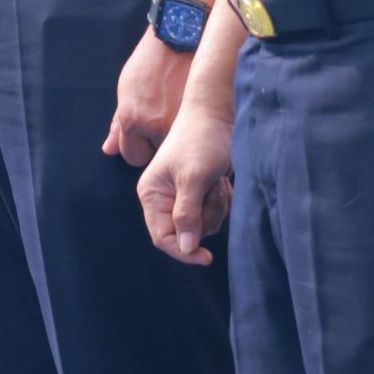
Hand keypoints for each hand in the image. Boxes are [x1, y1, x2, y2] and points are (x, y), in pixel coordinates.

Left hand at [103, 29, 193, 169]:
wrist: (179, 39)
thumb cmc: (149, 62)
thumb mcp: (126, 90)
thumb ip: (118, 124)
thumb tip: (108, 150)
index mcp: (131, 119)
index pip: (133, 157)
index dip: (139, 147)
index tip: (146, 135)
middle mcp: (155, 126)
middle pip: (156, 156)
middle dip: (158, 144)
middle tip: (164, 120)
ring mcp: (179, 123)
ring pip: (176, 149)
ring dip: (177, 138)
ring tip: (178, 113)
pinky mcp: (199, 116)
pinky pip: (193, 138)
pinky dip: (193, 130)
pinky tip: (192, 112)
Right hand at [137, 103, 233, 264]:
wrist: (216, 117)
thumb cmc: (200, 142)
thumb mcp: (193, 178)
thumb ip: (187, 214)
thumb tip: (186, 247)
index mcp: (151, 194)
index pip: (162, 237)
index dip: (183, 251)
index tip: (207, 256)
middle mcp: (164, 199)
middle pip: (187, 234)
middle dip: (205, 216)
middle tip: (211, 190)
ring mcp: (182, 197)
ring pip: (204, 225)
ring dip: (216, 206)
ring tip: (215, 180)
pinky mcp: (200, 194)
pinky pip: (215, 214)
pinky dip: (222, 201)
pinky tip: (220, 180)